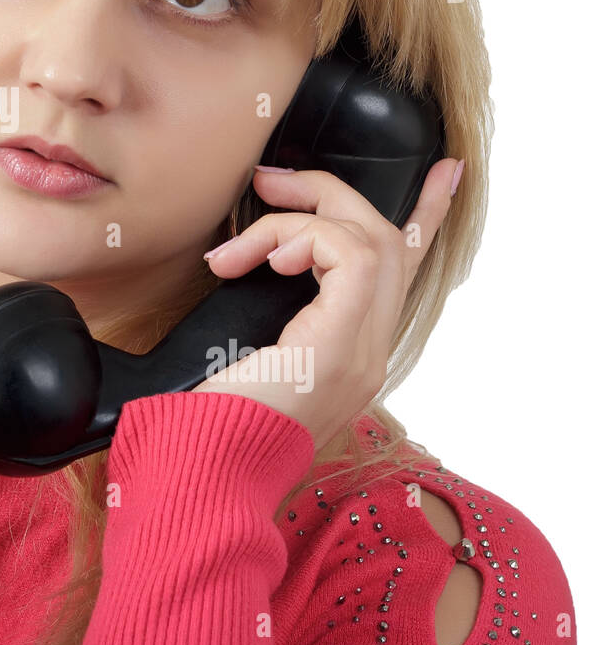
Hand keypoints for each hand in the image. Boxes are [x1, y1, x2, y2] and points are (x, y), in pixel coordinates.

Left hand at [191, 157, 461, 450]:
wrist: (202, 473)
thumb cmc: (204, 421)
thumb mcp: (234, 354)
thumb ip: (251, 313)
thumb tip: (226, 266)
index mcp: (349, 354)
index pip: (400, 275)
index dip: (425, 218)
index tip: (443, 172)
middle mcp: (368, 352)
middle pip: (387, 242)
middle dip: (331, 195)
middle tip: (270, 180)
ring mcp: (362, 350)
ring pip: (370, 239)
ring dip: (302, 217)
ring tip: (243, 241)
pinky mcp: (341, 344)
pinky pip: (350, 255)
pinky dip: (302, 238)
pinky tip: (261, 260)